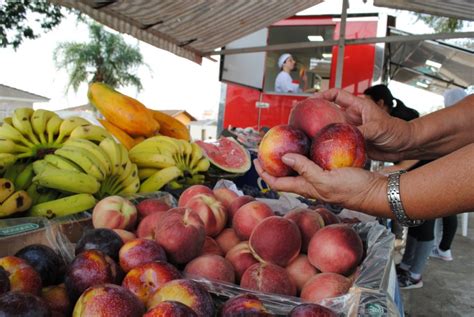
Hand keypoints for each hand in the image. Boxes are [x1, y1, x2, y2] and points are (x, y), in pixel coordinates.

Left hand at [254, 154, 384, 210]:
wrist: (377, 192)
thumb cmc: (354, 189)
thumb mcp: (327, 179)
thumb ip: (306, 169)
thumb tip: (285, 157)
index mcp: (306, 188)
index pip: (277, 183)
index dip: (264, 173)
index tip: (255, 160)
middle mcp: (311, 184)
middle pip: (286, 174)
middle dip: (274, 162)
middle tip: (268, 147)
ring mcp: (322, 178)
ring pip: (300, 168)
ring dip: (290, 156)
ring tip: (286, 142)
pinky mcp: (332, 172)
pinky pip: (315, 161)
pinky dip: (308, 152)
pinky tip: (312, 142)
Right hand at [316, 89, 412, 161]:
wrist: (406, 146)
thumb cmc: (397, 130)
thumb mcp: (378, 128)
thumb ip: (362, 131)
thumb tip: (346, 136)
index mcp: (357, 106)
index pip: (336, 95)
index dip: (322, 95)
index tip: (311, 100)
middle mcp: (352, 118)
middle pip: (329, 113)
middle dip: (316, 115)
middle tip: (303, 120)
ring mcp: (352, 131)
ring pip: (332, 129)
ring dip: (322, 133)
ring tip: (309, 137)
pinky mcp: (353, 143)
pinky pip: (339, 143)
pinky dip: (331, 146)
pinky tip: (323, 150)